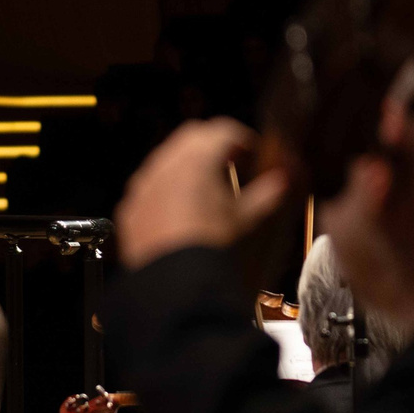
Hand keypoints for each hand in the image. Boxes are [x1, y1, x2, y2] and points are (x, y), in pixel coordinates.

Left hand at [115, 119, 287, 267]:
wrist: (173, 281)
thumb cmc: (211, 246)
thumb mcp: (244, 219)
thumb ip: (266, 194)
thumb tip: (282, 181)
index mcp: (197, 161)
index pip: (222, 131)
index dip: (242, 138)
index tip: (252, 152)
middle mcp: (165, 166)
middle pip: (191, 136)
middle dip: (212, 143)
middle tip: (231, 161)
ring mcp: (143, 185)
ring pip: (165, 159)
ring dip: (186, 163)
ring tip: (206, 184)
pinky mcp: (130, 206)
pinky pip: (148, 186)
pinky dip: (164, 187)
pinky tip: (178, 206)